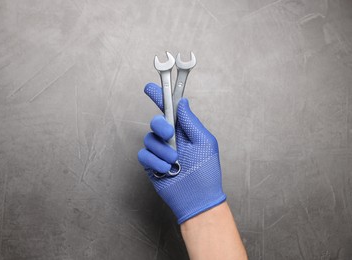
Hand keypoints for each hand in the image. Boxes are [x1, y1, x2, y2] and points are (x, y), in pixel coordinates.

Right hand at [138, 83, 226, 223]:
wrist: (198, 198)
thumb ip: (190, 121)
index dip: (160, 96)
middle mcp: (170, 139)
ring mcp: (160, 152)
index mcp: (184, 130)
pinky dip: (155, 162)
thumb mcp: (204, 142)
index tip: (150, 87)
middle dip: (160, 126)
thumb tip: (182, 102)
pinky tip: (167, 170)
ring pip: (149, 140)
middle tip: (169, 134)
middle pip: (156, 121)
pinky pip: (144, 155)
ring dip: (162, 151)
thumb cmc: (206, 172)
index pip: (169, 109)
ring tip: (175, 162)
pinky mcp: (151, 165)